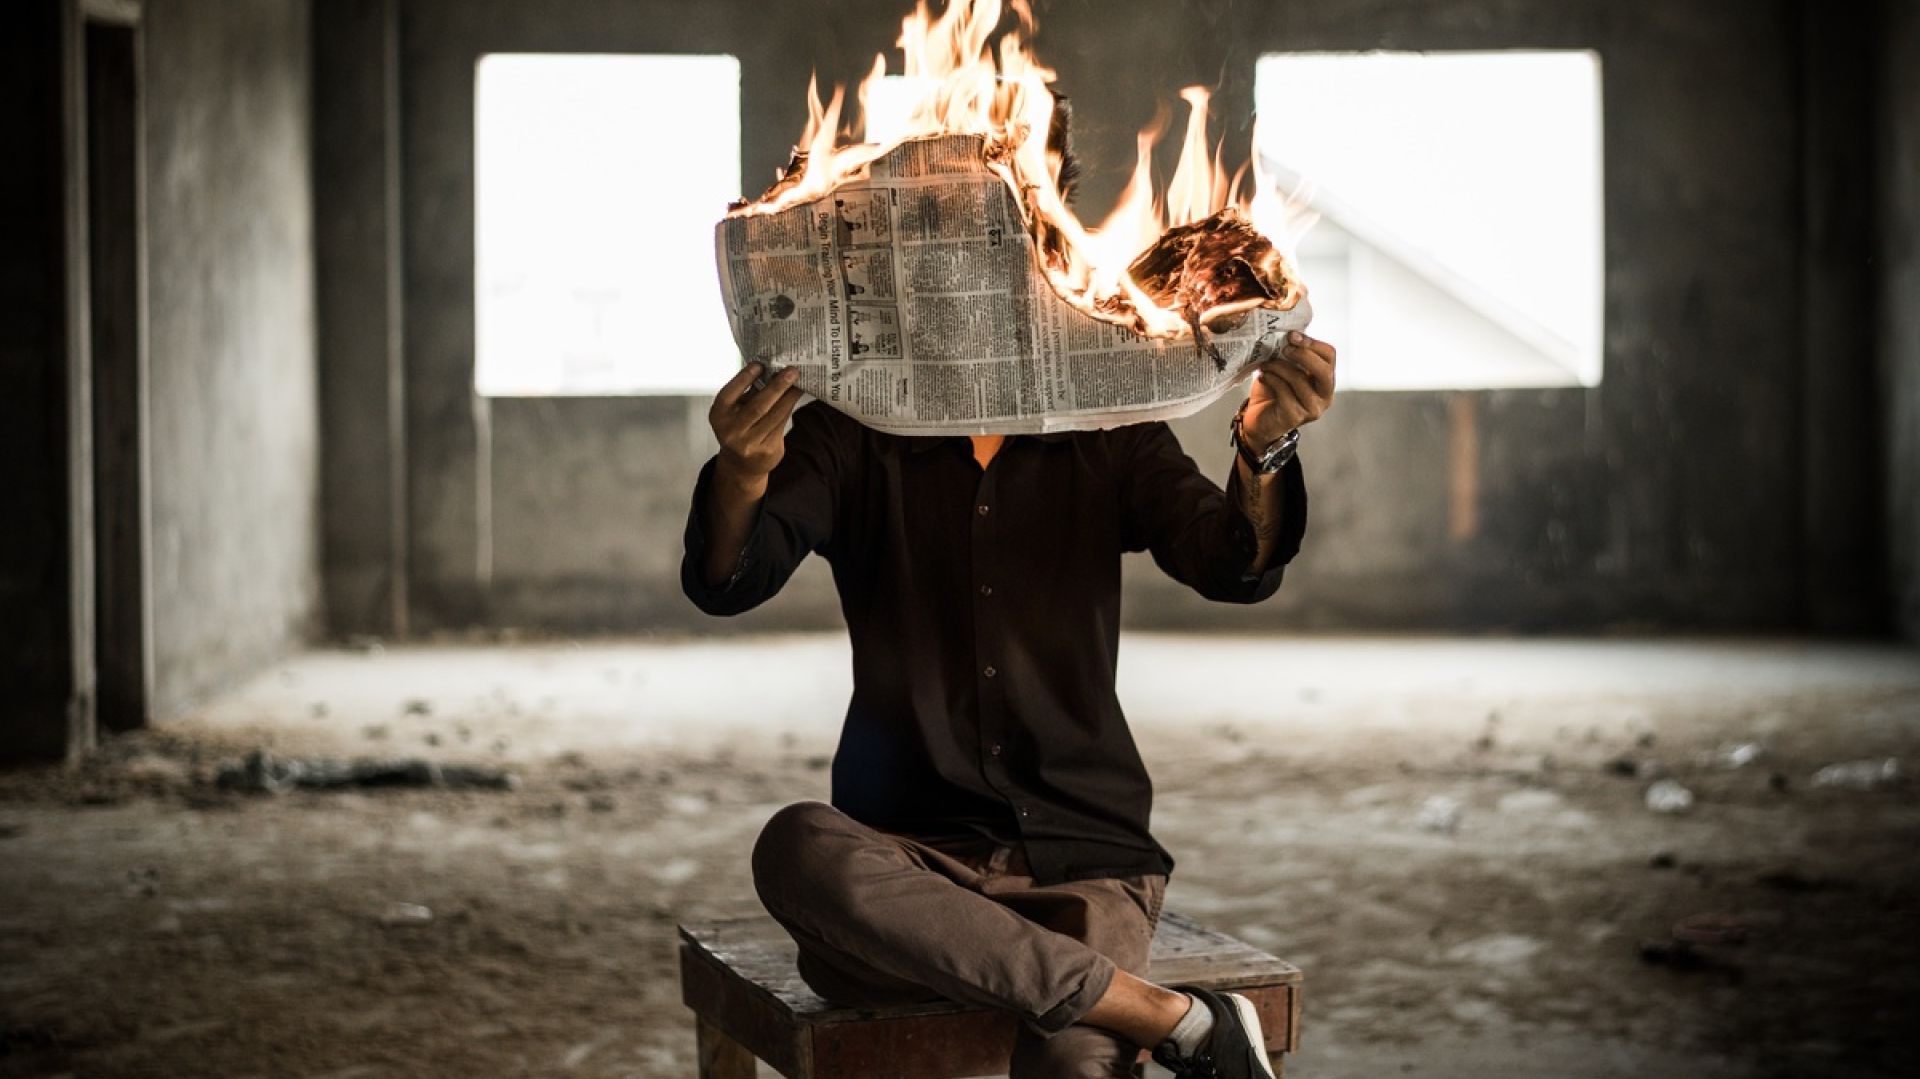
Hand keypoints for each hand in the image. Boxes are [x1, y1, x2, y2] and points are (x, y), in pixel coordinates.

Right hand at [709, 361, 803, 486]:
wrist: (741, 464)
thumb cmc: (738, 428)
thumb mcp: (734, 411)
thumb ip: (748, 393)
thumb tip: (770, 370)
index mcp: (719, 415)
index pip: (730, 393)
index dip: (744, 377)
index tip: (760, 364)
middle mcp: (731, 431)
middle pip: (758, 406)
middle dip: (777, 387)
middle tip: (791, 371)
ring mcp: (749, 444)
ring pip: (774, 416)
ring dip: (789, 397)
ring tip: (798, 382)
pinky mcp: (767, 451)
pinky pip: (781, 425)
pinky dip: (789, 408)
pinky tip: (795, 396)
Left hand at [1242, 330, 1336, 446]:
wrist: (1259, 420)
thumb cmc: (1273, 391)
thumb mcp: (1285, 368)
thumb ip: (1291, 353)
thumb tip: (1288, 331)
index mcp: (1325, 380)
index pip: (1329, 356)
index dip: (1312, 343)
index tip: (1292, 335)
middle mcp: (1324, 396)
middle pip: (1324, 370)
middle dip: (1303, 354)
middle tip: (1284, 347)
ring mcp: (1311, 408)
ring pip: (1299, 380)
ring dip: (1279, 367)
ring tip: (1265, 364)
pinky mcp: (1294, 417)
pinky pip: (1284, 392)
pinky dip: (1271, 380)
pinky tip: (1262, 376)